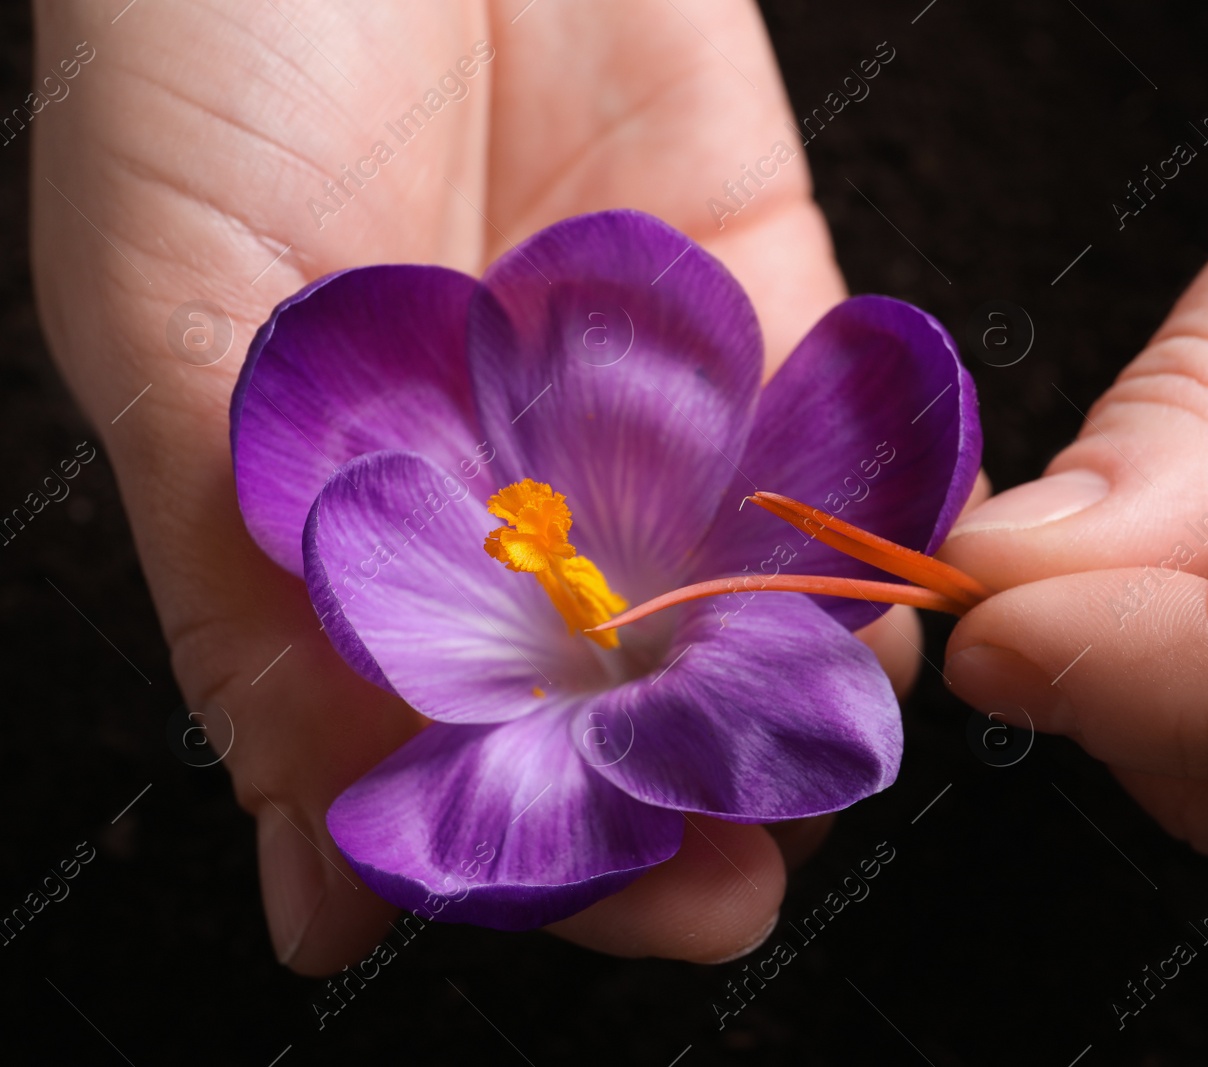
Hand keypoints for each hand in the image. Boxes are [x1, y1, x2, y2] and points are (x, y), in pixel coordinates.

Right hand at [31, 0, 922, 973]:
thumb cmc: (209, 56)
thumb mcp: (176, 332)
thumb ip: (254, 602)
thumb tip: (319, 886)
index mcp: (359, 538)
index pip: (466, 757)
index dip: (558, 849)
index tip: (645, 904)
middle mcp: (511, 499)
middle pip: (626, 705)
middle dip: (699, 789)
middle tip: (755, 861)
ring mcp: (641, 409)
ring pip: (749, 595)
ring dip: (799, 677)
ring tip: (832, 734)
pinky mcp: (758, 301)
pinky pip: (835, 443)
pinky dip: (872, 518)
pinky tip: (893, 593)